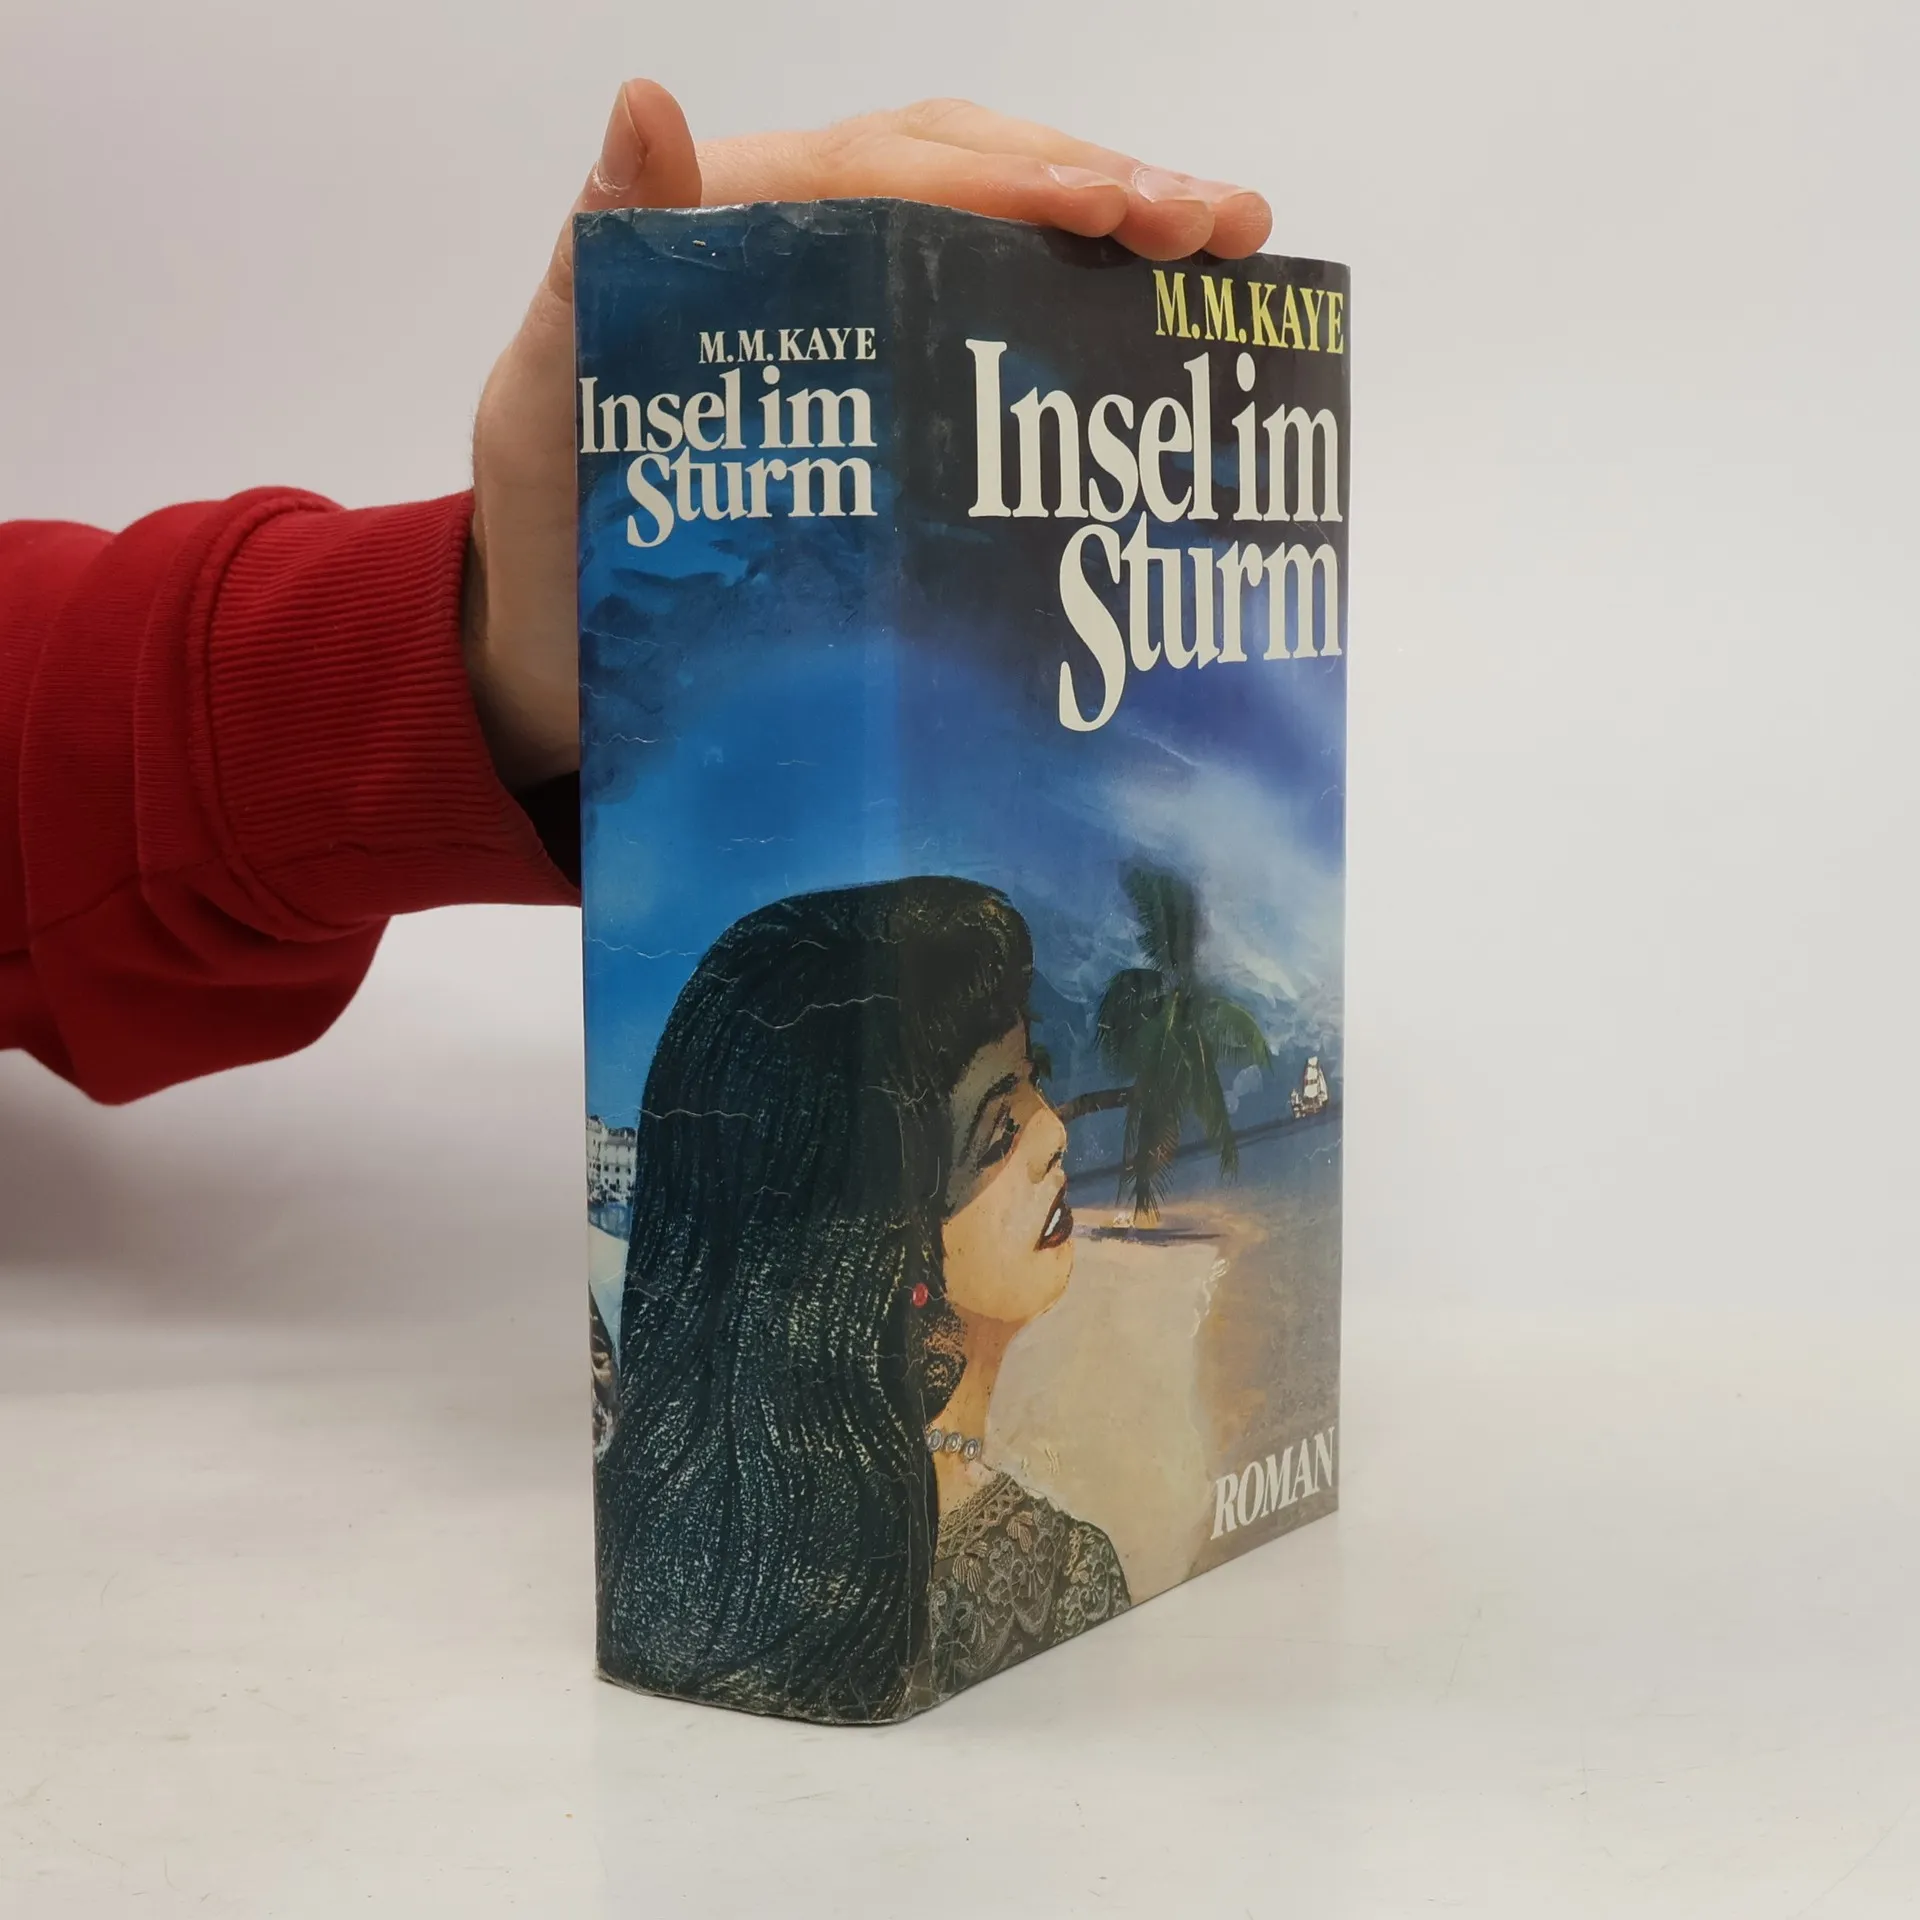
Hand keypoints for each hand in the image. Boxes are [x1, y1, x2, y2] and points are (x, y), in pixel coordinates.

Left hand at [465, 82, 1272, 789]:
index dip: (1010, 180)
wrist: (561, 654)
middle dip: (1101, 187)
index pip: (887, 172)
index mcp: (730, 229)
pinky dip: (1085, 318)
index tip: (1118, 211)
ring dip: (1118, 231)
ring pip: (997, 238)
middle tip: (1219, 225)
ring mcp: (856, 325)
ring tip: (1228, 248)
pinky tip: (1166, 330)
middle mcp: (805, 255)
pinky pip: (991, 328)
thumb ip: (600, 269)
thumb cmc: (550, 536)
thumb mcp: (547, 402)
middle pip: (968, 180)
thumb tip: (649, 105)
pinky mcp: (886, 398)